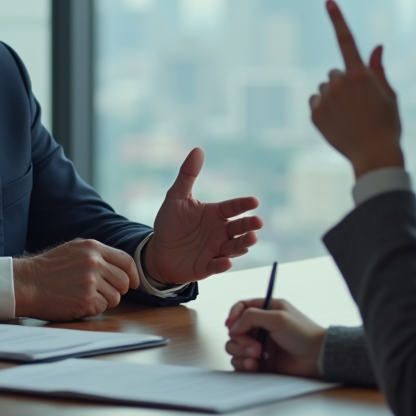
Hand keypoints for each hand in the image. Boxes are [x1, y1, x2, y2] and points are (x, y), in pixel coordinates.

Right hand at [12, 239, 139, 319]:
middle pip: (124, 282)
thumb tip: (121, 266)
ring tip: (84, 295)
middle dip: (117, 290)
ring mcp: (91, 281)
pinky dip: (93, 308)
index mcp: (93, 248)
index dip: (132, 275)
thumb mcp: (73, 249)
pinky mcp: (85, 299)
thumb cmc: (48, 268)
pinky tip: (77, 302)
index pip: (126, 261)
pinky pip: (102, 308)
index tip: (132, 283)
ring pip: (115, 297)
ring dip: (104, 300)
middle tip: (101, 292)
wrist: (26, 283)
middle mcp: (94, 262)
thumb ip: (97, 254)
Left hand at [144, 147, 262, 284]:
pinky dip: (223, 264)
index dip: (244, 204)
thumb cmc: (170, 223)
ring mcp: (216, 250)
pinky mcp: (208, 266)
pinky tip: (226, 261)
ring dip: (243, 244)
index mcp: (216, 214)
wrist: (158, 251)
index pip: (234, 207)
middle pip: (240, 228)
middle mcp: (221, 232)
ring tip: (250, 239)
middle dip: (250, 225)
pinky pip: (218, 266)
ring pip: (235, 247)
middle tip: (258, 222)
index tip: (254, 202)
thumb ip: (188, 175)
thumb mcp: (176, 197)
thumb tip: (198, 149)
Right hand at [225, 297, 326, 377]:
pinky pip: (240, 363)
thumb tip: (233, 327)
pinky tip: (255, 366)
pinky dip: (243, 364)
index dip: (233, 316)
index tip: (231, 326)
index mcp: (267, 310)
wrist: (317, 358)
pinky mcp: (259, 362)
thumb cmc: (303, 334)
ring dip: (241, 353)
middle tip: (255, 347)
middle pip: (235, 330)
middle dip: (240, 340)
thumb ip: (251, 316)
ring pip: (234, 347)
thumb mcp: (278, 317)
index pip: (241, 308)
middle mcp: (261, 327)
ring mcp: (259, 345)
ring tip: (256, 358)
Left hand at [309, 0, 403, 177]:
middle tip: (359, 104)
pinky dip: (323, 109)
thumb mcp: (389, 95)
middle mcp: (339, 83)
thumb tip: (375, 46)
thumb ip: (378, 69)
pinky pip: (315, 102)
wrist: (373, 156)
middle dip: (344, 82)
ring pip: (325, 88)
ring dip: (333, 96)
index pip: (347, 40)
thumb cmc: (387, 125)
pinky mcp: (314, 114)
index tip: (329, 1)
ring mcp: (325, 99)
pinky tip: (337, 123)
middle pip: (335, 72)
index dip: (338, 19)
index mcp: (360, 75)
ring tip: (349, 116)